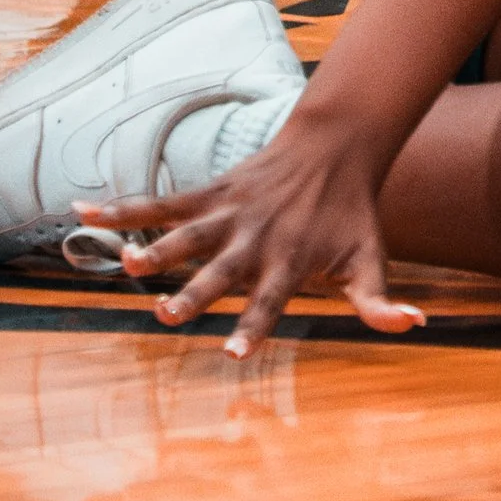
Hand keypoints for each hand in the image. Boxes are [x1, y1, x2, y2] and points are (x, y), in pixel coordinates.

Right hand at [73, 98, 425, 350]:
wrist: (337, 144)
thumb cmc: (351, 214)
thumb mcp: (372, 259)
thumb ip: (381, 301)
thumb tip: (415, 327)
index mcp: (291, 260)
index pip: (271, 301)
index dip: (254, 327)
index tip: (233, 356)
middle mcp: (256, 237)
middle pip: (221, 270)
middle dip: (197, 293)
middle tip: (167, 318)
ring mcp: (230, 211)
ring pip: (186, 232)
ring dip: (158, 248)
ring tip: (129, 265)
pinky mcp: (211, 191)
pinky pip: (163, 202)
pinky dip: (125, 207)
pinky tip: (85, 212)